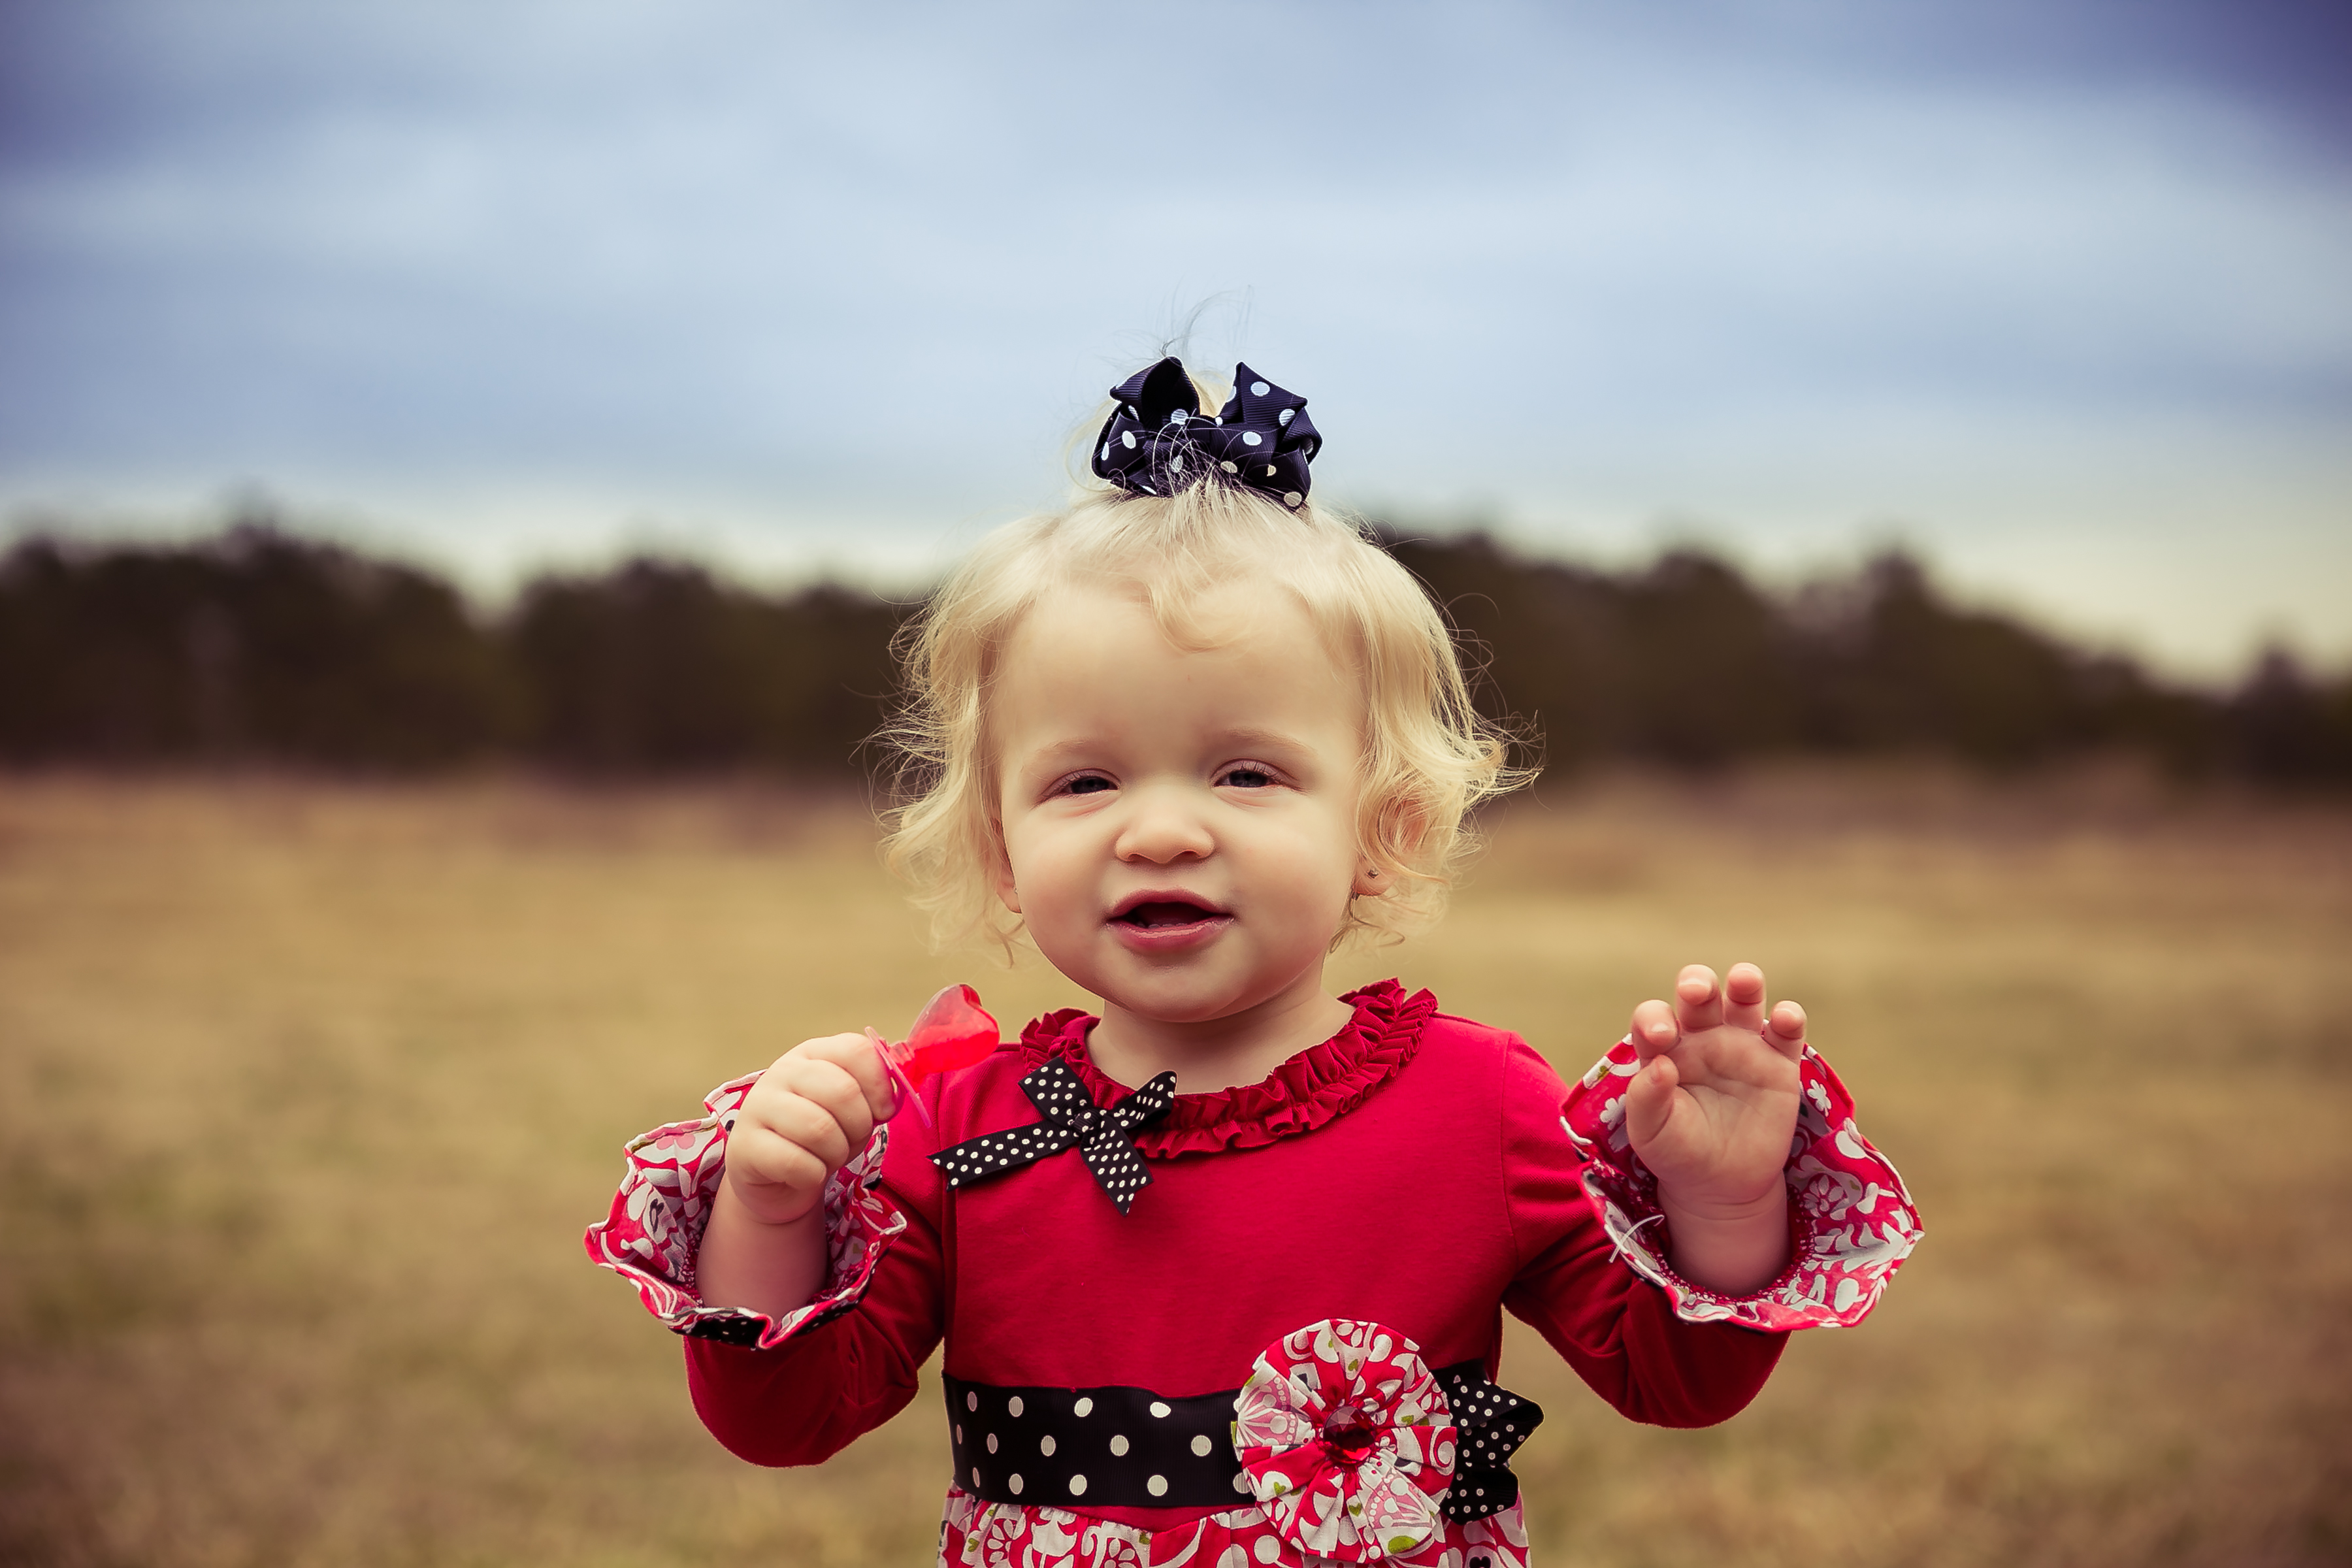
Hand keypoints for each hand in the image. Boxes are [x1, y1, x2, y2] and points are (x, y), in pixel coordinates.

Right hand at [722, 1033, 898, 1227]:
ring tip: (828, 1156)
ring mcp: (758, 1106)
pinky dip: (814, 1175)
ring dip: (837, 1154)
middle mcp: (782, 1071)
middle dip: (859, 1126)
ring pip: (821, 1129)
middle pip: (843, 1092)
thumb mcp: (852, 1107)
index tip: (883, 1111)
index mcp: (813, 1053)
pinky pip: (797, 1163)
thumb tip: (895, 1096)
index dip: (880, 1086)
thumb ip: (875, 1090)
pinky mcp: (744, 1145)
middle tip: (852, 1140)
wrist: (776, 1177)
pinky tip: (807, 1173)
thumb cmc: (822, 1134)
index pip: (857, 1050)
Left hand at [1625, 962, 1804, 1292]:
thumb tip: (1657, 1066)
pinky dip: (1789, 1018)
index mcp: (1665, 1049)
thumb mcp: (1651, 1132)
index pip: (1654, 1018)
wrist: (1721, 1186)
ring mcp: (1742, 1047)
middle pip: (1700, 994)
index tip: (1660, 1037)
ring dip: (1745, 983)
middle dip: (1698, 982)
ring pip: (1744, 999)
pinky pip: (1786, 1032)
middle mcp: (1702, 1038)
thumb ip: (1645, 1099)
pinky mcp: (1779, 1064)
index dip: (1654, 1019)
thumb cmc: (1676, 1152)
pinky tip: (1785, 1017)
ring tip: (1744, 979)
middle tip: (1696, 991)